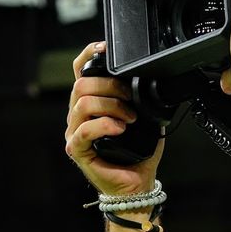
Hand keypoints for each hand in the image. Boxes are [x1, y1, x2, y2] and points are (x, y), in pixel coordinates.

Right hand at [65, 42, 163, 194]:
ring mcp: (76, 131)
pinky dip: (104, 125)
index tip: (106, 49)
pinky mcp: (77, 149)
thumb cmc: (139, 149)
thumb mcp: (145, 115)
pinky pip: (84, 130)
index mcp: (92, 101)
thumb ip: (141, 97)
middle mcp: (79, 114)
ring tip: (130, 118)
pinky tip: (120, 129)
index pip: (80, 71)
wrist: (138, 182)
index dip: (89, 56)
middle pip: (82, 84)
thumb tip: (154, 78)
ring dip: (111, 106)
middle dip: (111, 85)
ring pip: (83, 103)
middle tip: (131, 98)